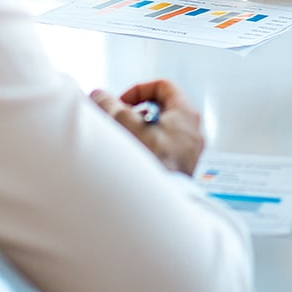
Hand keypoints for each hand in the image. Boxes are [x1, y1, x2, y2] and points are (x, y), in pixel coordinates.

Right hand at [90, 79, 204, 175]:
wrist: (158, 204)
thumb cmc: (147, 160)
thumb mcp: (124, 125)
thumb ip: (110, 105)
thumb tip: (98, 94)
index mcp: (187, 113)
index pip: (163, 87)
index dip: (139, 90)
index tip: (121, 104)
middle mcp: (194, 130)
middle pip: (163, 109)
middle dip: (136, 112)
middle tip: (119, 121)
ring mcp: (190, 151)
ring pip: (163, 130)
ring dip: (140, 130)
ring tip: (123, 139)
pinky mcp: (183, 168)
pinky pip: (165, 149)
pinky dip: (147, 147)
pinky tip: (132, 157)